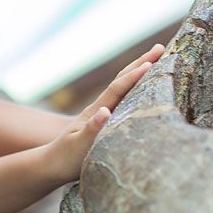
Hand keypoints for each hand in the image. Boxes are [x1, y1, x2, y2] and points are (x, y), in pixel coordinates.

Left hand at [45, 44, 164, 184]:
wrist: (52, 165)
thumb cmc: (65, 158)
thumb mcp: (78, 146)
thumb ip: (92, 129)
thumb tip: (105, 111)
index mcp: (95, 111)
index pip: (117, 89)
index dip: (134, 76)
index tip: (151, 64)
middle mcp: (100, 108)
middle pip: (122, 80)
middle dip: (141, 63)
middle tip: (160, 48)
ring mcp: (102, 113)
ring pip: (123, 87)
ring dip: (138, 71)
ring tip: (155, 59)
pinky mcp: (105, 121)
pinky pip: (124, 99)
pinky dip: (136, 88)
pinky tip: (145, 86)